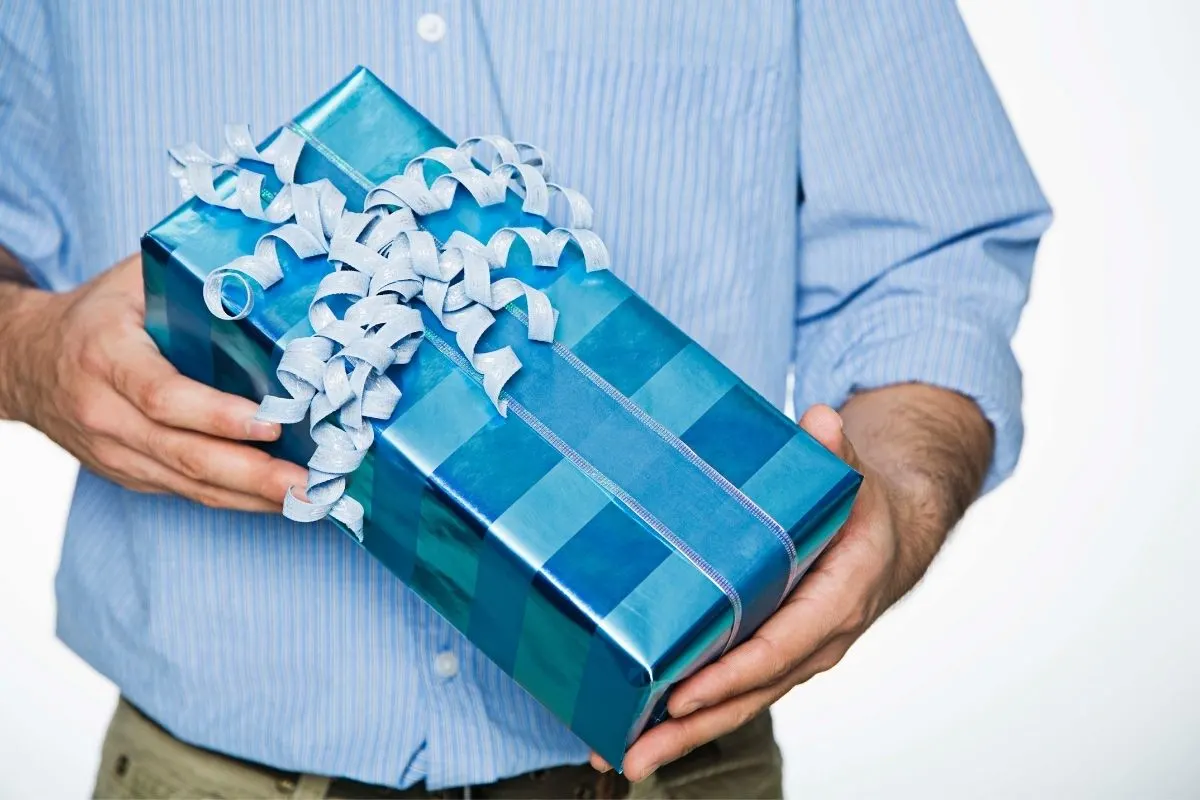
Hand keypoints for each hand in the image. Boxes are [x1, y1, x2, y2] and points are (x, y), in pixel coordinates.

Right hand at [1, 254, 306, 510]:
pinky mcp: (129, 474)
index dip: (219, 416)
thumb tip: (266, 273)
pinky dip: (236, 499)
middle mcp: (105, 413)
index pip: (163, 396)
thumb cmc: (100, 314)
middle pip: (185, 454)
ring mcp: (114, 452)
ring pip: (189, 484)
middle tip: (310, 484)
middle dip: (254, 475)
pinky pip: (186, 492)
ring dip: (253, 498)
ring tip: (309, 501)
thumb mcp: (133, 281)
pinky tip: (278, 500)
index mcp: (107, 358)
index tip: (271, 425)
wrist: (28, 359)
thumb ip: (191, 278)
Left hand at [595, 388, 992, 781]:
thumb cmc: (864, 512)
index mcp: (837, 601)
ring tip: (621, 756)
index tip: (681, 693)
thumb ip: (836, 453)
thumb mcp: (855, 478)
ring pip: (735, 706)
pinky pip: (729, 693)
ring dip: (679, 735)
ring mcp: (790, 657)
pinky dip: (687, 716)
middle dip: (689, 729)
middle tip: (633, 755)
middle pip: (747, 695)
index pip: (778, 647)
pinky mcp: (767, 658)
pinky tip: (638, 728)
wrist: (888, 541)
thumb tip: (821, 421)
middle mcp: (813, 643)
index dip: (730, 674)